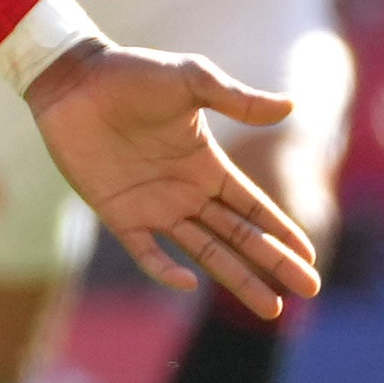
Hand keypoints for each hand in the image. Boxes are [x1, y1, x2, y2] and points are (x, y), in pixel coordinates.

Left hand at [23, 40, 323, 314]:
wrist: (73, 80)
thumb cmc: (132, 75)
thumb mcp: (191, 80)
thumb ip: (237, 99)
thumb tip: (291, 107)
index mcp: (207, 165)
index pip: (254, 207)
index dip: (282, 231)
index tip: (310, 256)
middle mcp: (186, 192)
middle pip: (240, 237)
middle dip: (274, 264)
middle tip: (309, 291)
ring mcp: (154, 207)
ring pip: (206, 252)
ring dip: (238, 278)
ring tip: (269, 308)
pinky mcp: (118, 215)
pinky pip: (146, 252)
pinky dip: (165, 269)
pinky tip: (189, 283)